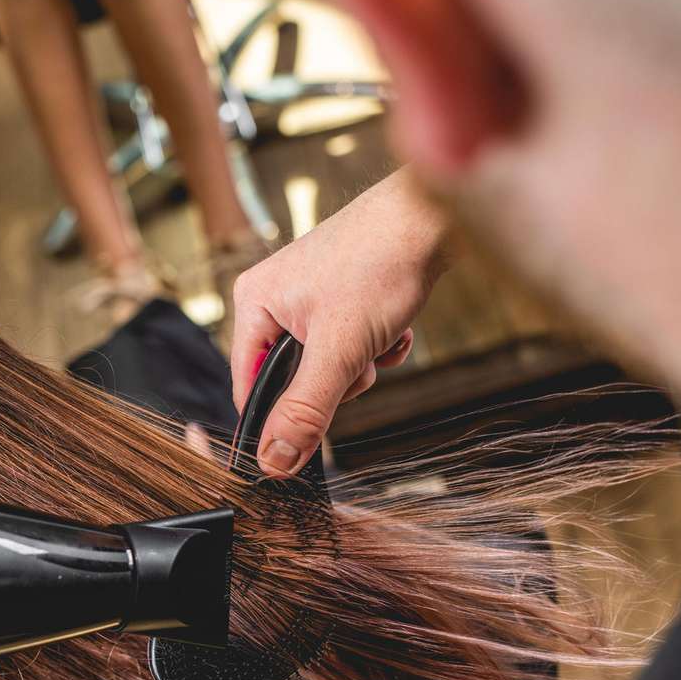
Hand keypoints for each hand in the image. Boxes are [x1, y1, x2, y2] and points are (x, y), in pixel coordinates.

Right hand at [230, 169, 446, 476]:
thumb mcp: (338, 352)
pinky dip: (378, 345)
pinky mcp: (345, 296)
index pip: (249, 386)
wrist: (432, 217)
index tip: (307, 437)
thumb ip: (304, 411)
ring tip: (380, 333)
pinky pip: (354, 345)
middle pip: (294, 379)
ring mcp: (312, 296)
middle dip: (335, 380)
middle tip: (357, 360)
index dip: (279, 416)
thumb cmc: (378, 263)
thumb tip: (274, 462)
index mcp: (254, 304)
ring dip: (362, 362)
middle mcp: (276, 298)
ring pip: (330, 365)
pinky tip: (396, 324)